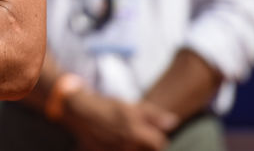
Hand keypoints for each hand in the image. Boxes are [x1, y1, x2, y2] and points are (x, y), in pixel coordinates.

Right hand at [63, 88, 177, 150]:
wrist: (79, 111)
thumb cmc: (107, 106)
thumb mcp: (130, 106)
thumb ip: (154, 115)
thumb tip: (174, 122)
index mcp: (136, 131)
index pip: (159, 143)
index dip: (156, 136)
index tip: (149, 131)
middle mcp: (127, 145)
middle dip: (146, 144)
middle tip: (136, 134)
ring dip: (133, 147)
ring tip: (125, 137)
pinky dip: (120, 148)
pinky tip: (114, 142)